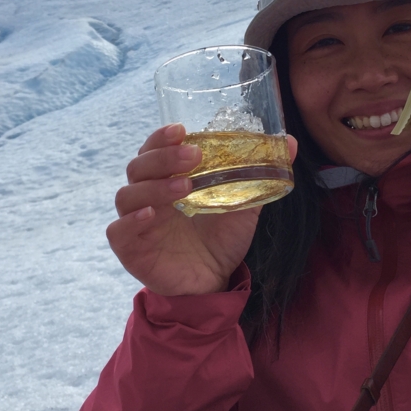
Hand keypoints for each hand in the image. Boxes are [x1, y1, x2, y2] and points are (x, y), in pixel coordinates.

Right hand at [106, 123, 297, 295]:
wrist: (215, 282)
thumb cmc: (221, 239)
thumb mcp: (244, 204)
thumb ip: (259, 173)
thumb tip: (290, 142)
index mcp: (166, 178)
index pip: (153, 149)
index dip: (162, 137)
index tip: (182, 129)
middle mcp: (147, 196)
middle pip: (138, 167)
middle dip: (163, 157)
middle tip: (192, 155)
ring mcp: (137, 221)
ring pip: (128, 194)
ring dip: (154, 186)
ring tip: (185, 186)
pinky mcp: (131, 248)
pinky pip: (119, 230)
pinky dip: (132, 220)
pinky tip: (152, 214)